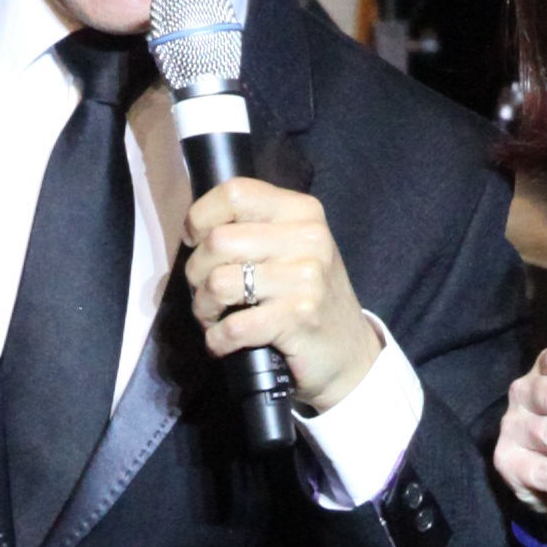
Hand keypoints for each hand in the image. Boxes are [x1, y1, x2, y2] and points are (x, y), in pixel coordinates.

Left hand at [182, 174, 375, 415]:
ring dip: (204, 308)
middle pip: (217, 241)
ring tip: (214, 318)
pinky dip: (217, 339)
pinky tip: (223, 342)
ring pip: (218, 283)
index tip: (195, 241)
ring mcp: (305, 278)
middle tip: (206, 292)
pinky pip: (232, 327)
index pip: (235, 193)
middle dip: (196, 273)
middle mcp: (308, 238)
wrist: (350, 353)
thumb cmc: (308, 297)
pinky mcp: (298, 318)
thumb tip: (196, 227)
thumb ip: (255, 228)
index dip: (200, 217)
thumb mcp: (294, 248)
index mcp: (302, 212)